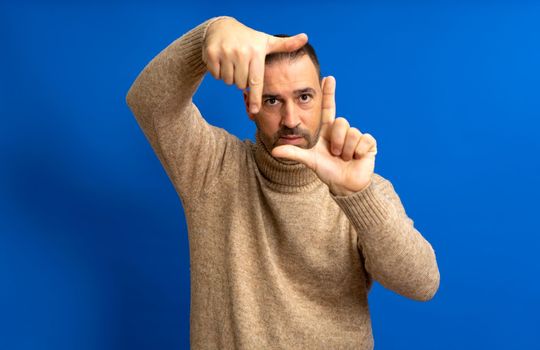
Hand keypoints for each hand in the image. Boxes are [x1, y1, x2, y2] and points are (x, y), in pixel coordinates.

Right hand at [202, 17, 307, 113]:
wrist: (221, 27)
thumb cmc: (249, 39)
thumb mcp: (267, 42)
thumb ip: (286, 44)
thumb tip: (306, 38)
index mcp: (256, 52)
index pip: (256, 82)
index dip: (255, 98)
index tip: (254, 111)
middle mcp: (241, 52)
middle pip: (240, 84)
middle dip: (241, 80)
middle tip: (242, 67)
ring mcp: (225, 52)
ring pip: (228, 81)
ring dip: (230, 77)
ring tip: (232, 63)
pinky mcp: (211, 54)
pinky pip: (216, 75)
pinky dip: (218, 72)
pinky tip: (222, 60)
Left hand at [271, 76, 377, 195]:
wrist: (344, 185)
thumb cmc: (327, 171)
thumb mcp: (309, 160)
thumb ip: (293, 153)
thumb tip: (274, 151)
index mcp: (328, 131)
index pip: (328, 108)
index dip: (328, 93)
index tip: (328, 77)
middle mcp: (342, 131)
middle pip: (341, 122)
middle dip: (336, 141)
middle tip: (335, 154)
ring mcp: (356, 137)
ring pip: (352, 133)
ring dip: (346, 149)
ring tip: (345, 158)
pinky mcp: (369, 144)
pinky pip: (364, 140)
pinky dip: (359, 152)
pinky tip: (357, 158)